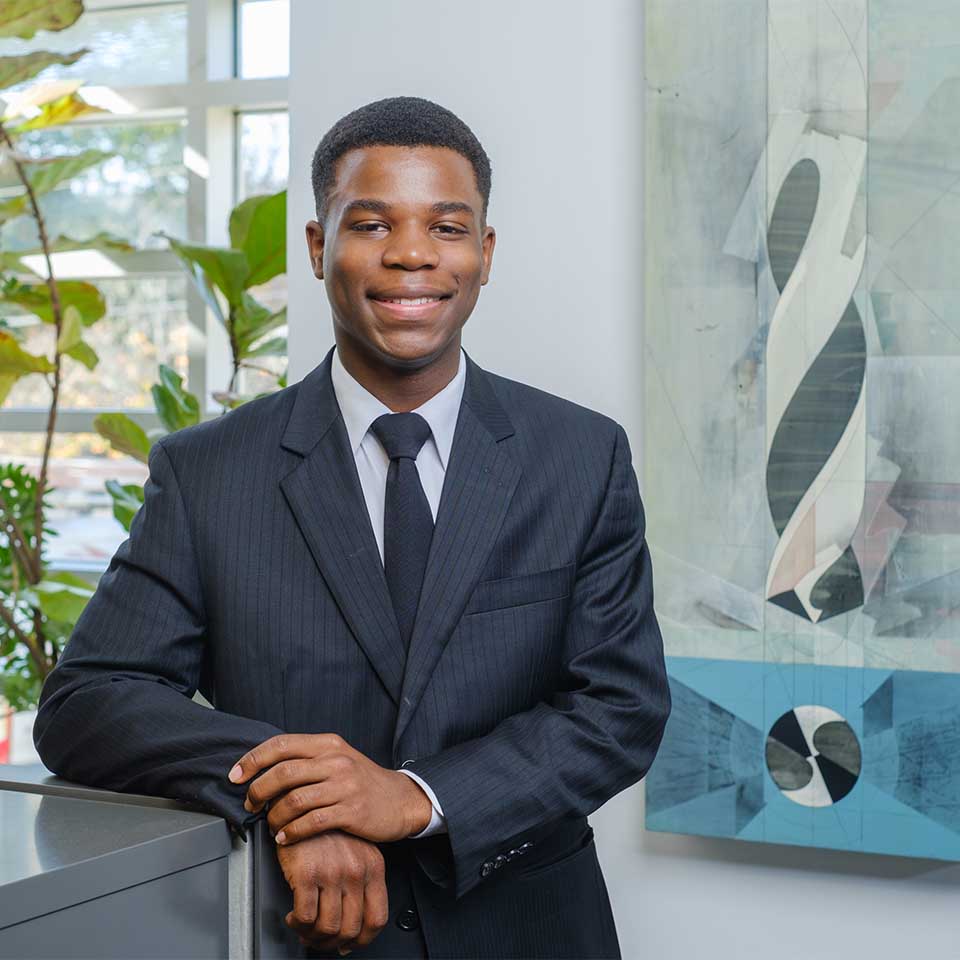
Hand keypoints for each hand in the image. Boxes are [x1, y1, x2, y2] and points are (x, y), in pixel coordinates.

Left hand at [229, 733, 432, 844]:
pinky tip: (286, 838)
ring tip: (270, 825)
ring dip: (273, 816)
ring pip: (293, 800)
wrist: (401, 800)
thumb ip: (306, 760)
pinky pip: (310, 823)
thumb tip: (264, 770)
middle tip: (250, 804)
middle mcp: (336, 760)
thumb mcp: (337, 759)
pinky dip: (291, 833)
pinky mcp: (351, 811)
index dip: (253, 760)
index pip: (281, 745)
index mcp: (328, 744)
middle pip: (283, 772)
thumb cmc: (362, 782)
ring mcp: (345, 785)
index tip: (236, 775)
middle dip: (258, 790)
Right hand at [276, 829, 387, 954]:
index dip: (361, 940)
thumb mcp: (355, 850)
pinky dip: (297, 924)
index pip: (377, 918)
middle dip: (332, 942)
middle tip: (319, 940)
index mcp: (373, 866)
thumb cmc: (327, 828)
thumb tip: (352, 923)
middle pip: (351, 929)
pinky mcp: (307, 874)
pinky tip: (292, 916)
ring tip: (304, 928)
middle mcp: (356, 871)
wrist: (303, 804)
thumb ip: (358, 881)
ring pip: (328, 928)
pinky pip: (305, 917)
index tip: (348, 944)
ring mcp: (333, 873)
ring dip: (312, 936)